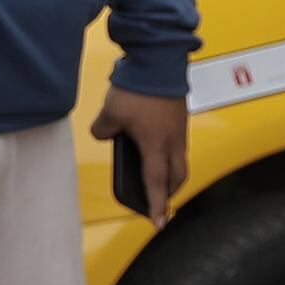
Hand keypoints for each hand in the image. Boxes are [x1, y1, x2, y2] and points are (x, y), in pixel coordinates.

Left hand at [92, 84, 188, 223]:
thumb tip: (105, 133)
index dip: (156, 205)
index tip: (159, 223)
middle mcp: (173, 141)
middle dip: (169, 192)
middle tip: (160, 201)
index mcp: (156, 145)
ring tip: (159, 177)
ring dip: (172, 173)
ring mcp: (180, 129)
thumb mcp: (110, 113)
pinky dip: (171, 154)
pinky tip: (157, 147)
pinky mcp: (181, 117)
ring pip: (181, 161)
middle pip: (177, 177)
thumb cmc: (138, 88)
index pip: (156, 183)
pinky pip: (179, 144)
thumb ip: (104, 130)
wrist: (158, 61)